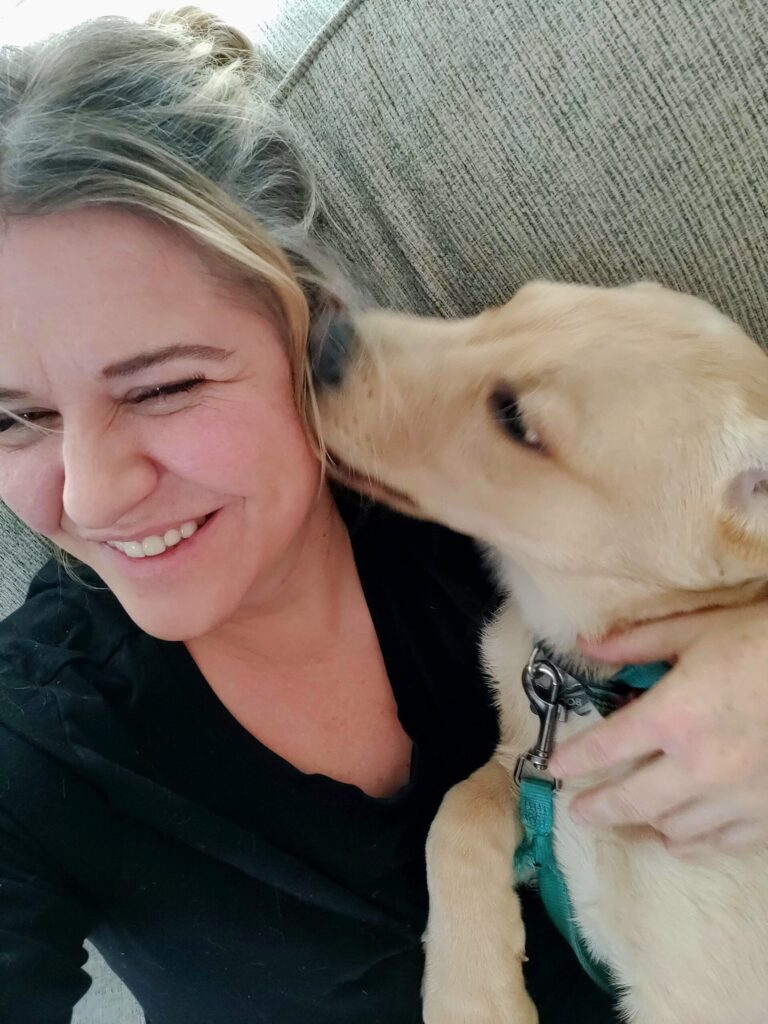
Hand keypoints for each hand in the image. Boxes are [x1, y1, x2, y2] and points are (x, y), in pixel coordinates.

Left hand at [548, 602, 767, 856]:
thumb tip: (587, 647)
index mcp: (674, 717)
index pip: (606, 747)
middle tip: (579, 811)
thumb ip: (637, 644)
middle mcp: (699, 766)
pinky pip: (721, 842)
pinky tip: (679, 838)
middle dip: (599, 807)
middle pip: (632, 801)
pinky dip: (693, 842)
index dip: (574, 760)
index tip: (554, 769)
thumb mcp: (698, 629)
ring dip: (644, 824)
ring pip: (674, 828)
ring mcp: (736, 796)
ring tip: (628, 819)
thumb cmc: (764, 641)